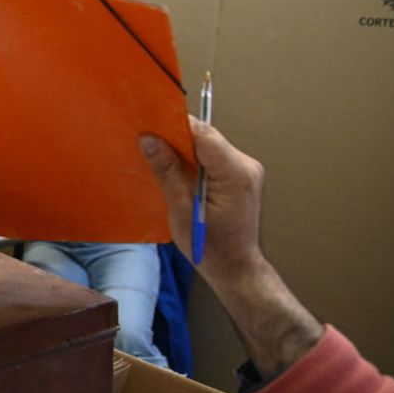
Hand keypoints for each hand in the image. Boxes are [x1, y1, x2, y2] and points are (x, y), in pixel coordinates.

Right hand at [139, 116, 265, 282]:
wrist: (236, 268)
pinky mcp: (239, 175)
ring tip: (159, 158)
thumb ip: (167, 172)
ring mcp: (245, 170)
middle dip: (176, 137)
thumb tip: (150, 140)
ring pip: (207, 144)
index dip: (175, 126)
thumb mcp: (182, 212)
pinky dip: (192, 159)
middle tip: (148, 142)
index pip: (204, 135)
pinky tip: (176, 170)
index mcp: (235, 175)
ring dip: (183, 149)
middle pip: (206, 137)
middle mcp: (245, 167)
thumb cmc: (212, 248)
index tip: (149, 124)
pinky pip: (211, 155)